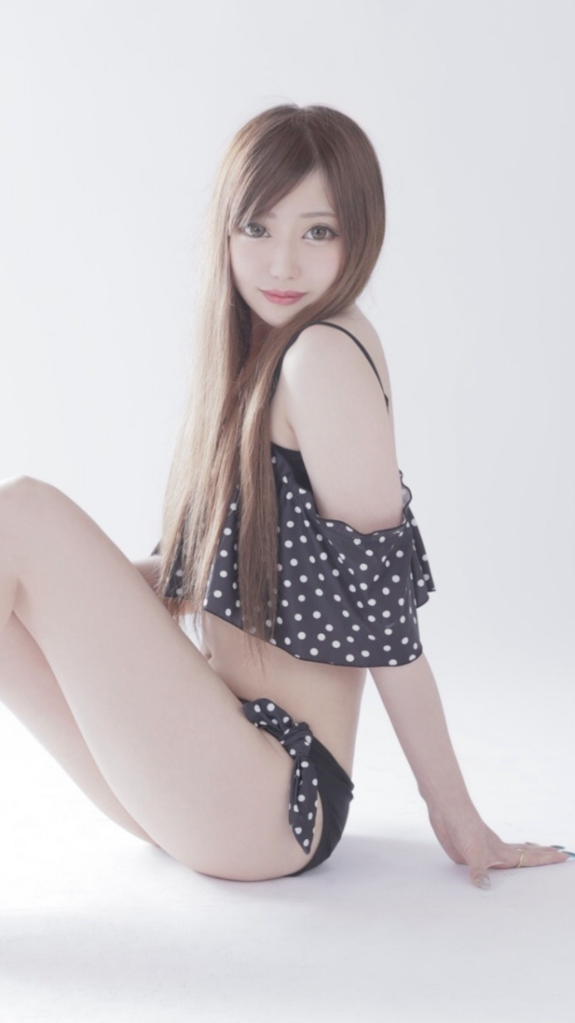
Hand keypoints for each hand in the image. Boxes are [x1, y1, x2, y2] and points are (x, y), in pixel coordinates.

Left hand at [426, 805, 570, 887]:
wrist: (447, 811)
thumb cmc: (463, 828)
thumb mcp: (472, 852)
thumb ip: (479, 871)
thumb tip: (485, 888)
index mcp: (503, 852)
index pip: (531, 857)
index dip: (548, 858)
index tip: (565, 857)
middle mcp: (497, 851)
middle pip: (526, 853)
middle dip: (543, 854)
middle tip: (560, 852)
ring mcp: (485, 850)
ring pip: (511, 853)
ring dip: (525, 853)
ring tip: (538, 851)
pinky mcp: (470, 852)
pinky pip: (490, 861)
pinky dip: (499, 861)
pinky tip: (496, 861)